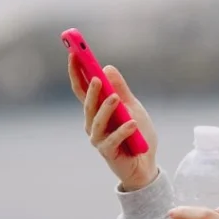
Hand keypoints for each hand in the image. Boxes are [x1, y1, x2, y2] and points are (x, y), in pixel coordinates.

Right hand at [68, 57, 159, 189]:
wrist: (145, 165)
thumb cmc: (138, 135)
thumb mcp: (133, 108)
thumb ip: (121, 90)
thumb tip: (107, 68)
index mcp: (97, 110)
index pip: (82, 89)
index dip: (76, 71)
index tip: (73, 53)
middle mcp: (93, 124)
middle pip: (88, 103)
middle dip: (90, 89)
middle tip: (95, 76)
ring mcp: (98, 138)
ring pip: (98, 120)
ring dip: (106, 108)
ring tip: (115, 98)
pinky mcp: (108, 152)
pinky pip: (114, 139)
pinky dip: (123, 130)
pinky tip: (132, 123)